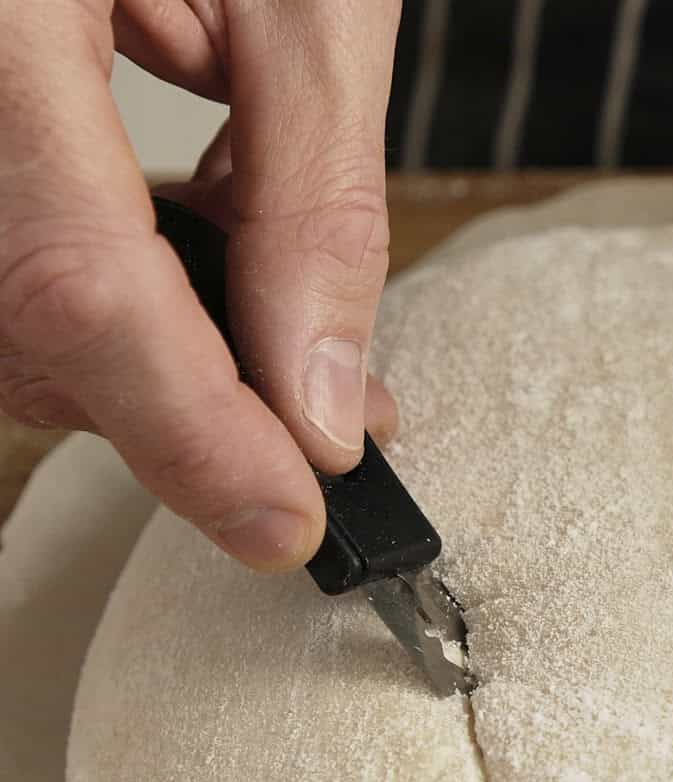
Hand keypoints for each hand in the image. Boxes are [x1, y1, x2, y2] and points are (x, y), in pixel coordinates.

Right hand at [0, 0, 400, 569]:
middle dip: (189, 402)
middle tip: (315, 424)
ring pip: (22, 313)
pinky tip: (200, 241)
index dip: (186, 435)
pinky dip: (120, 285)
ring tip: (276, 325)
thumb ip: (317, 205)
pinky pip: (22, 250)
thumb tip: (325, 404)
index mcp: (0, 28)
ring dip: (162, 350)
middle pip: (39, 322)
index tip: (282, 524)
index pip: (77, 287)